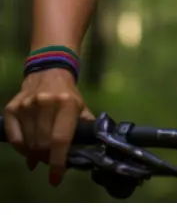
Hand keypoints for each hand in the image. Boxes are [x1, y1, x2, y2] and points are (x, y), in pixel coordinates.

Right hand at [3, 69, 93, 185]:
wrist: (48, 71)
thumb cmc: (68, 94)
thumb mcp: (81, 107)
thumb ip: (86, 128)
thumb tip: (91, 151)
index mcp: (67, 103)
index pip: (60, 139)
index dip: (58, 162)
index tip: (56, 178)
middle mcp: (46, 103)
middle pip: (42, 145)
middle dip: (47, 158)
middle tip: (50, 160)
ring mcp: (27, 105)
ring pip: (29, 144)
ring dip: (35, 155)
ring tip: (41, 152)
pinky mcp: (13, 107)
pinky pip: (14, 138)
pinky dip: (21, 149)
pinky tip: (28, 149)